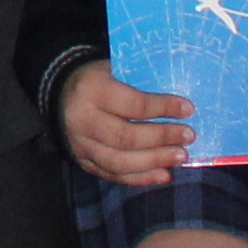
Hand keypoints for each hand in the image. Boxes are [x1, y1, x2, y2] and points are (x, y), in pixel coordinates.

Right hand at [58, 62, 192, 187]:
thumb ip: (140, 82)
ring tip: (181, 157)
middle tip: (189, 137)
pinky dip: (141, 178)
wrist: (59, 94)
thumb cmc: (99, 80)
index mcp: (90, 89)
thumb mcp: (114, 69)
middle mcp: (81, 119)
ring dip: (154, 161)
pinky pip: (113, 175)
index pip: (132, 104)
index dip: (162, 108)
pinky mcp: (82, 162)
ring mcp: (80, 144)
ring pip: (120, 162)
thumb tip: (181, 103)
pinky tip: (164, 175)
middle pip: (125, 137)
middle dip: (161, 138)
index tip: (188, 109)